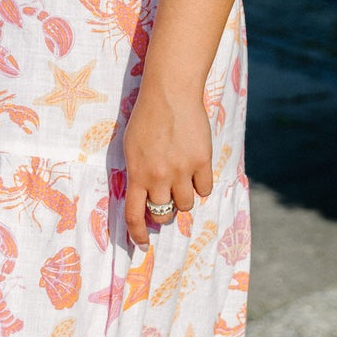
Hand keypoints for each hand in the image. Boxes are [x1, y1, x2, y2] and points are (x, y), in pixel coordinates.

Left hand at [122, 82, 212, 249]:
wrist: (170, 93)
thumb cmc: (147, 117)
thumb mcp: (131, 146)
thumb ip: (138, 172)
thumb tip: (145, 197)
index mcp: (137, 173)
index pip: (134, 215)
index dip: (138, 234)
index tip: (142, 244)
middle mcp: (159, 176)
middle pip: (163, 214)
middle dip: (164, 212)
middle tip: (166, 200)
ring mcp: (182, 170)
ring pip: (186, 205)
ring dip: (183, 199)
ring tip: (182, 181)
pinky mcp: (202, 161)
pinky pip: (205, 189)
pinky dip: (201, 185)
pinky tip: (196, 171)